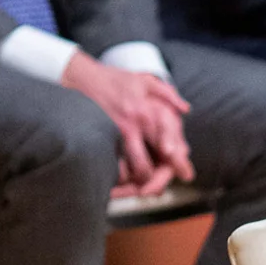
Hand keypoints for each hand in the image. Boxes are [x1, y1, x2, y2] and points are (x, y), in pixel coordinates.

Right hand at [60, 52, 192, 196]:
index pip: (169, 142)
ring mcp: (116, 132)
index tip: (186, 174)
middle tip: (162, 188)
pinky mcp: (101, 137)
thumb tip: (185, 109)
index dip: (179, 161)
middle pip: (151, 162)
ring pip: (134, 168)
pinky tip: (126, 179)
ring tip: (146, 186)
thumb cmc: (114, 79)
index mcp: (148, 112)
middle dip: (158, 180)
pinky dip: (122, 175)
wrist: (79, 76)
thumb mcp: (144, 80)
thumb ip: (168, 94)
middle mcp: (134, 125)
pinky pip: (114, 164)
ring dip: (141, 180)